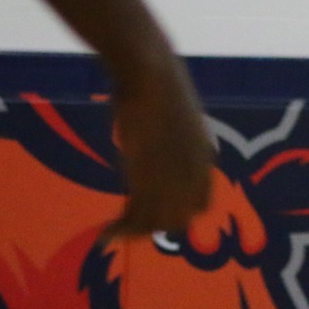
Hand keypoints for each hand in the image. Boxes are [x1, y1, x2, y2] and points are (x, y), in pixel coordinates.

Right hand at [106, 67, 214, 236]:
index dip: (181, 212)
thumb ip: (171, 135)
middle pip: (179, 219)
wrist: (150, 75)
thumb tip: (156, 134)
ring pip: (156, 223)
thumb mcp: (175, 115)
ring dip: (133, 233)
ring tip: (111, 233)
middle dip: (154, 225)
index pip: (201, 204)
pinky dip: (120, 229)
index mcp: (204, 158)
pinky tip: (105, 232)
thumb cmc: (158, 82)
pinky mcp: (147, 179)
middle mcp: (193, 175)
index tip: (157, 211)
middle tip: (128, 223)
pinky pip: (135, 217)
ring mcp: (172, 178)